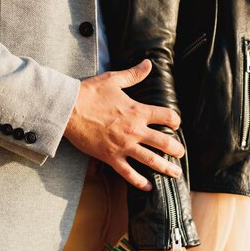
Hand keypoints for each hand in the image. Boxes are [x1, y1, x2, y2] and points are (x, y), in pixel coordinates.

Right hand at [64, 59, 183, 190]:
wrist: (68, 110)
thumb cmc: (89, 93)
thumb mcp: (113, 80)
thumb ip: (133, 74)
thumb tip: (148, 63)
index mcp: (137, 111)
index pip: (166, 116)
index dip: (175, 120)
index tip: (176, 124)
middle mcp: (134, 130)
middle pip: (164, 142)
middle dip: (176, 149)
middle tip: (180, 154)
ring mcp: (124, 146)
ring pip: (151, 160)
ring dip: (166, 168)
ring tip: (175, 173)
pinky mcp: (111, 157)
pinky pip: (129, 173)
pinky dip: (140, 182)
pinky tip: (149, 187)